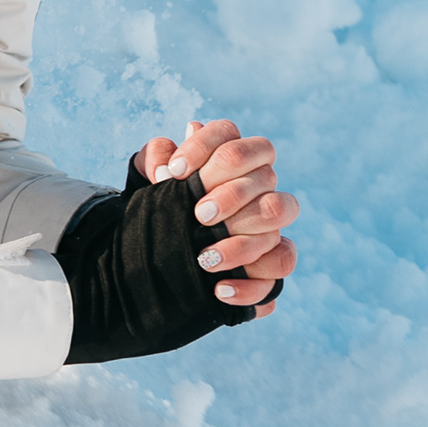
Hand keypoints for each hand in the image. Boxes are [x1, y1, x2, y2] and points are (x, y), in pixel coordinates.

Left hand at [136, 117, 298, 312]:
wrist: (150, 253)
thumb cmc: (157, 204)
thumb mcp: (146, 178)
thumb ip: (155, 159)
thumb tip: (167, 166)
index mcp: (229, 157)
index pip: (229, 136)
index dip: (203, 147)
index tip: (173, 172)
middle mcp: (257, 186)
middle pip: (265, 176)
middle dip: (231, 194)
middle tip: (198, 214)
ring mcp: (268, 224)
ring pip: (276, 216)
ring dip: (242, 241)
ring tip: (204, 259)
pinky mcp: (270, 262)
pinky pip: (281, 264)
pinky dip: (251, 284)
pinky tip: (219, 290)